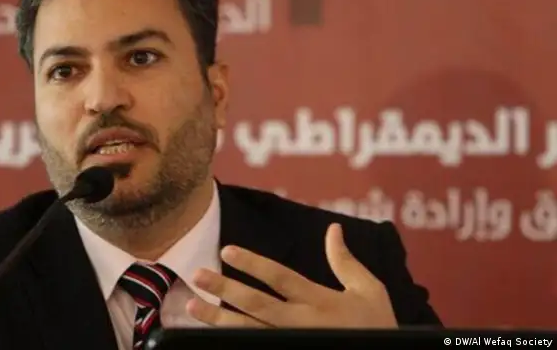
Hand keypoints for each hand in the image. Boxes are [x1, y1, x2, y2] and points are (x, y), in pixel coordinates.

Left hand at [186, 223, 397, 328]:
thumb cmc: (378, 327)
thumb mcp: (369, 291)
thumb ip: (346, 262)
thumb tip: (334, 229)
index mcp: (321, 300)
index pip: (280, 278)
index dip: (253, 264)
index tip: (227, 251)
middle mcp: (302, 323)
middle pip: (257, 304)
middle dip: (226, 289)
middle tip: (198, 275)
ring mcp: (292, 343)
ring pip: (248, 330)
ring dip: (218, 319)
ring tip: (191, 307)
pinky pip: (253, 347)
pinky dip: (232, 341)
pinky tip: (210, 335)